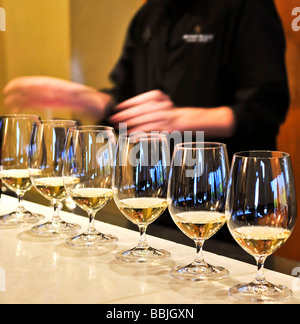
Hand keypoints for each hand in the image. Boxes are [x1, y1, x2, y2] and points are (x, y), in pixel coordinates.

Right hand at [3, 76, 110, 118]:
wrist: (100, 104)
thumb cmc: (97, 102)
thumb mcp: (96, 101)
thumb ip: (92, 101)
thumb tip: (94, 100)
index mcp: (66, 89)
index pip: (48, 86)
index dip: (34, 86)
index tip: (23, 87)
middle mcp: (57, 91)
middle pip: (37, 88)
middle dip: (23, 90)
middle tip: (8, 92)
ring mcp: (54, 96)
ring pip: (35, 95)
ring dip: (21, 97)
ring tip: (8, 100)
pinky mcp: (53, 102)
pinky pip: (37, 102)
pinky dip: (27, 104)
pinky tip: (18, 108)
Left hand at [109, 89, 235, 136]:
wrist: (194, 120)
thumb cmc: (174, 114)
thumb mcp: (161, 104)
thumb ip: (148, 106)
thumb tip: (129, 113)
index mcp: (159, 97)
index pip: (140, 99)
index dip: (127, 104)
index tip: (117, 108)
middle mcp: (162, 105)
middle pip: (140, 110)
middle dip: (125, 114)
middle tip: (113, 118)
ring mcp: (166, 117)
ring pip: (145, 120)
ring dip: (131, 125)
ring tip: (120, 128)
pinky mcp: (168, 129)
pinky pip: (151, 131)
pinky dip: (140, 134)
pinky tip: (131, 136)